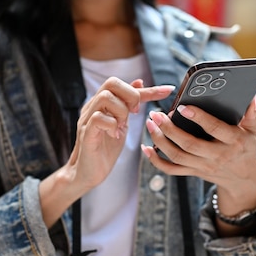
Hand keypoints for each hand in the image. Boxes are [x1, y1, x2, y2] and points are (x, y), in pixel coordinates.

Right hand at [39, 78, 173, 226]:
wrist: (87, 173)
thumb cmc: (104, 150)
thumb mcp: (122, 124)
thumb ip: (128, 105)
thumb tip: (139, 83)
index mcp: (102, 104)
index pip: (124, 86)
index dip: (149, 89)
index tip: (168, 91)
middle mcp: (93, 107)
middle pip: (112, 83)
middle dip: (131, 95)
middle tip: (136, 113)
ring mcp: (88, 118)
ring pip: (105, 98)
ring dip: (121, 111)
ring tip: (122, 125)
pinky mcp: (87, 132)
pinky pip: (98, 118)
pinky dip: (112, 125)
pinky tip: (115, 135)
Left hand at [142, 96, 255, 214]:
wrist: (242, 179)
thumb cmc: (245, 148)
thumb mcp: (252, 132)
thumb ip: (252, 114)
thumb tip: (252, 97)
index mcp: (233, 142)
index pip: (214, 129)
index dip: (199, 118)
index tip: (182, 107)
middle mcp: (217, 156)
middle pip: (189, 145)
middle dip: (170, 130)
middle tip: (156, 114)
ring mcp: (203, 166)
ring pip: (177, 156)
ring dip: (160, 141)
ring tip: (150, 124)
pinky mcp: (193, 172)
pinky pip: (172, 170)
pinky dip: (156, 161)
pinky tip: (145, 148)